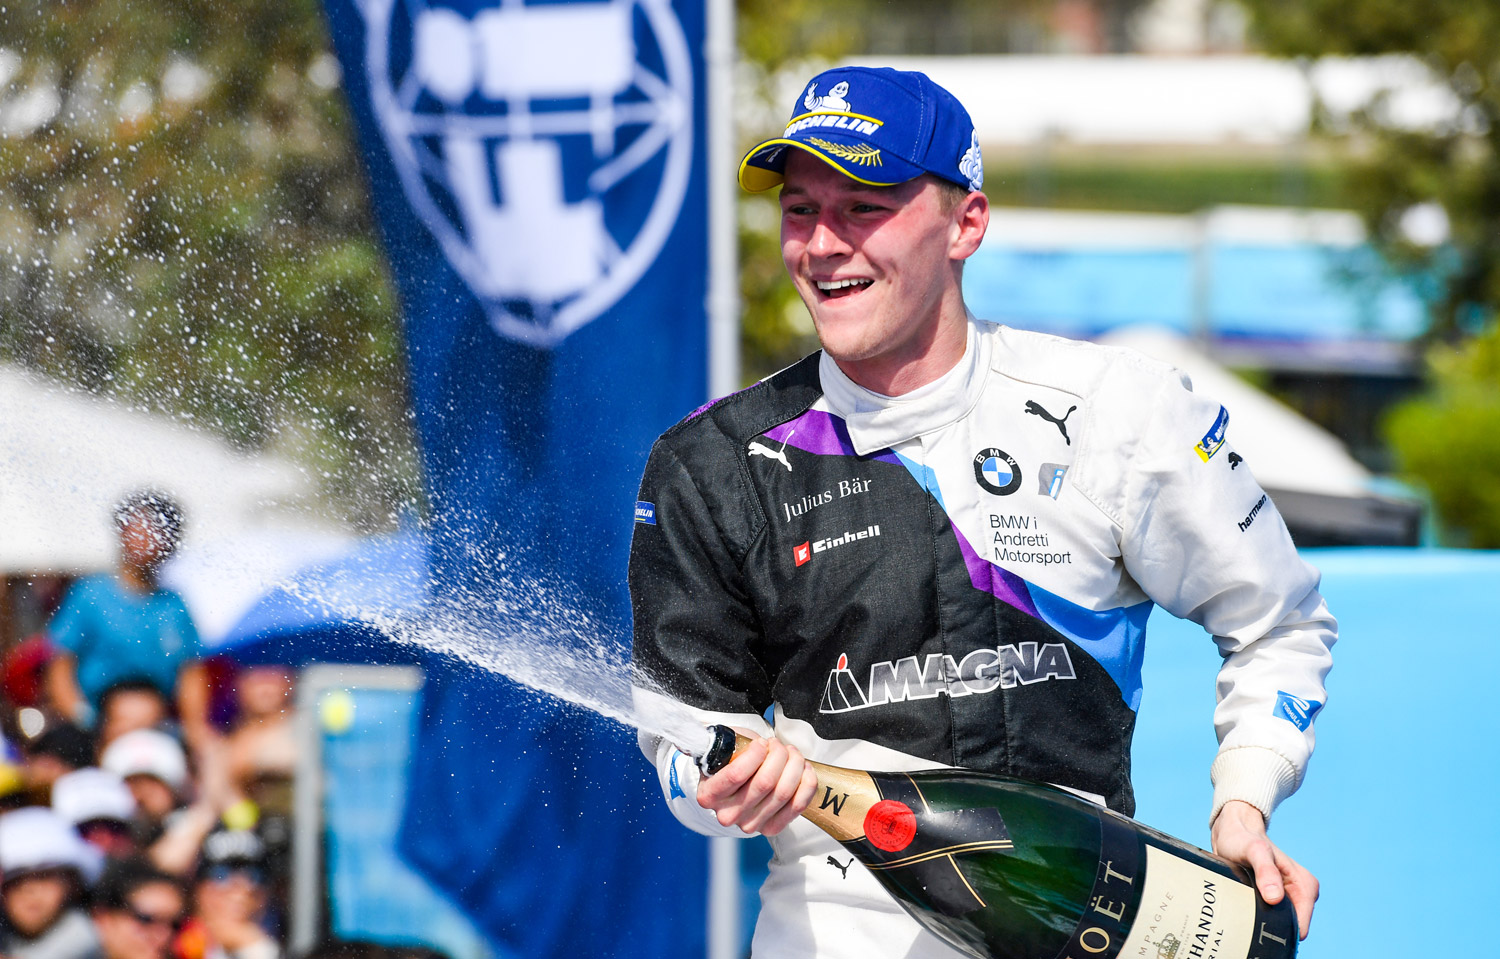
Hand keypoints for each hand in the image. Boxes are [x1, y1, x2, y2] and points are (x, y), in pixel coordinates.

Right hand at [697, 730, 817, 835]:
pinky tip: (805, 769)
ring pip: (783, 792)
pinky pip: (797, 806)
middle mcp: (727, 814)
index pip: (736, 774)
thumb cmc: (731, 761)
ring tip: (791, 753)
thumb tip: (757, 743)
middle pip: (765, 782)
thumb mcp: (724, 750)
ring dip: (794, 766)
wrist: (736, 784)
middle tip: (778, 745)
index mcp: (709, 795)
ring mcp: (750, 824)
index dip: (755, 754)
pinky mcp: (770, 828)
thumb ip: (731, 745)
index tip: (762, 742)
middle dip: (778, 755)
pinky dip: (806, 784)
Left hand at [1211, 800, 1317, 939]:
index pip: (1300, 927)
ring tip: (1245, 903)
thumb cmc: (1244, 839)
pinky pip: (1272, 918)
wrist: (1233, 832)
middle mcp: (1302, 893)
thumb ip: (1266, 871)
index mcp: (1306, 885)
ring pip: (1280, 924)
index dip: (1280, 929)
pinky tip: (1246, 906)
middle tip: (1247, 909)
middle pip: (1289, 928)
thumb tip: (1275, 898)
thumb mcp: (1254, 851)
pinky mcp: (1278, 899)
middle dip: (1271, 926)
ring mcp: (1290, 897)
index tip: (1258, 921)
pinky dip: (1260, 917)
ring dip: (1264, 920)